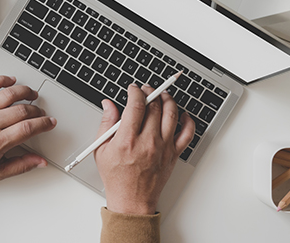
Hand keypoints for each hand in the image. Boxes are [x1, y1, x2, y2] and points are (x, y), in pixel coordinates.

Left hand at [0, 75, 56, 179]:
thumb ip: (22, 166)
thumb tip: (40, 162)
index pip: (28, 128)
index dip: (43, 124)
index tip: (50, 122)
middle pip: (22, 110)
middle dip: (37, 111)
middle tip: (41, 113)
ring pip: (9, 94)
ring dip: (25, 92)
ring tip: (32, 94)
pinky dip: (2, 79)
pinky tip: (11, 81)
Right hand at [94, 84, 194, 214]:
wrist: (132, 201)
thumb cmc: (117, 178)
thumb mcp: (102, 150)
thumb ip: (106, 124)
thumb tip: (108, 104)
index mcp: (128, 140)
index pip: (136, 105)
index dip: (135, 91)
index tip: (133, 89)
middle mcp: (148, 142)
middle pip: (155, 106)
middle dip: (150, 92)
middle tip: (146, 90)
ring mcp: (163, 147)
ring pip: (172, 114)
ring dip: (168, 99)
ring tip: (162, 95)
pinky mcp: (173, 154)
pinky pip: (187, 133)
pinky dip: (187, 120)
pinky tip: (181, 114)